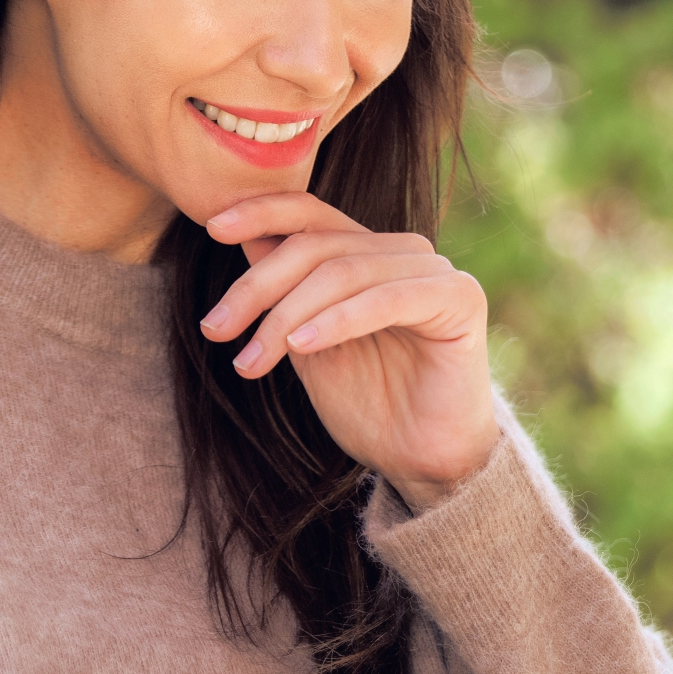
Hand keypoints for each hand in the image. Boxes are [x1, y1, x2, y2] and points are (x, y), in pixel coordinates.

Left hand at [198, 193, 498, 511]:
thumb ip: (283, 294)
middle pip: (316, 246)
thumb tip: (239, 237)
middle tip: (217, 330)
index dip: (261, 213)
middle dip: (257, 287)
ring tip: (252, 360)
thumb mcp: (305, 344)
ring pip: (343, 272)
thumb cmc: (368, 405)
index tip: (212, 229)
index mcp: (369, 254)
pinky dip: (338, 320)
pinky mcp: (460, 299)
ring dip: (287, 316)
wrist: (421, 461)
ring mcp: (435, 271)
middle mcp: (404, 252)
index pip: (311, 213)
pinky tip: (303, 346)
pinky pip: (387, 299)